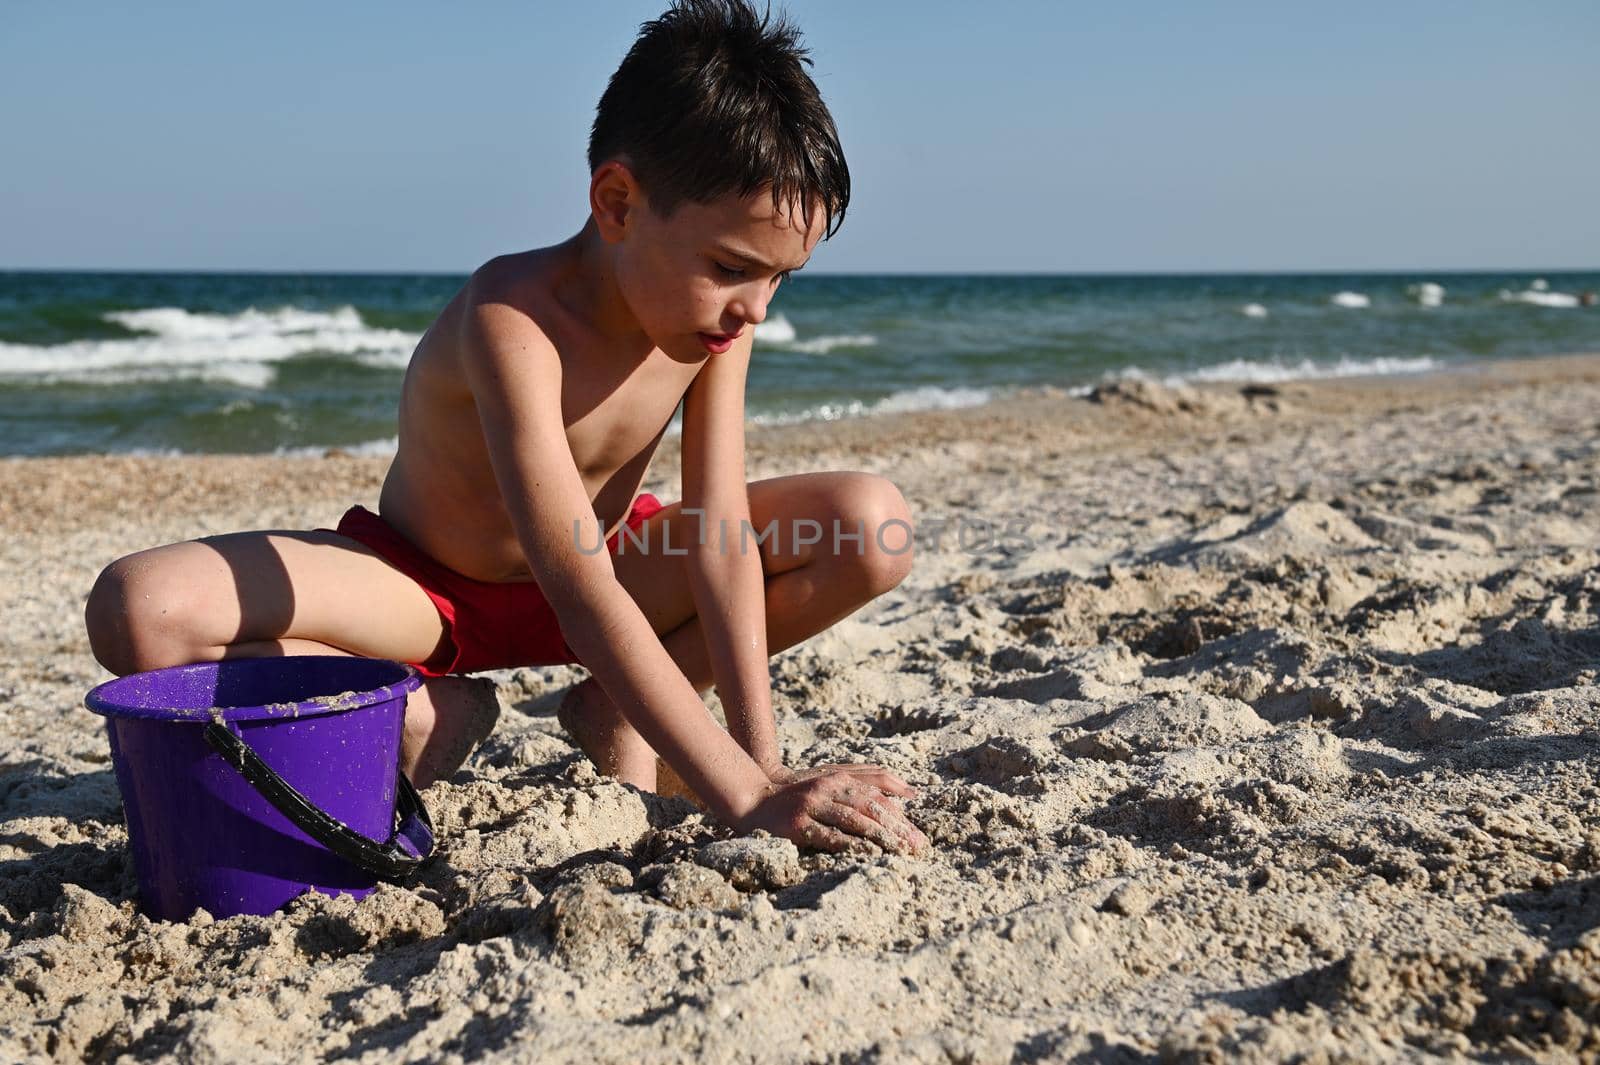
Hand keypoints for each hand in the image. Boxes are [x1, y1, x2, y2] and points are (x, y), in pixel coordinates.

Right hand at [734, 768, 928, 856]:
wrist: (753, 801)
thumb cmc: (795, 796)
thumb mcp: (828, 783)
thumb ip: (861, 784)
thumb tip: (907, 795)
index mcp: (837, 778)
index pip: (876, 795)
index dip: (899, 815)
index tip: (918, 836)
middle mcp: (827, 788)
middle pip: (870, 807)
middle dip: (897, 829)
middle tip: (918, 847)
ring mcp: (813, 804)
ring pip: (855, 820)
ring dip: (881, 836)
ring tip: (900, 852)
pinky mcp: (800, 824)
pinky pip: (832, 836)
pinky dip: (853, 845)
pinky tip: (869, 854)